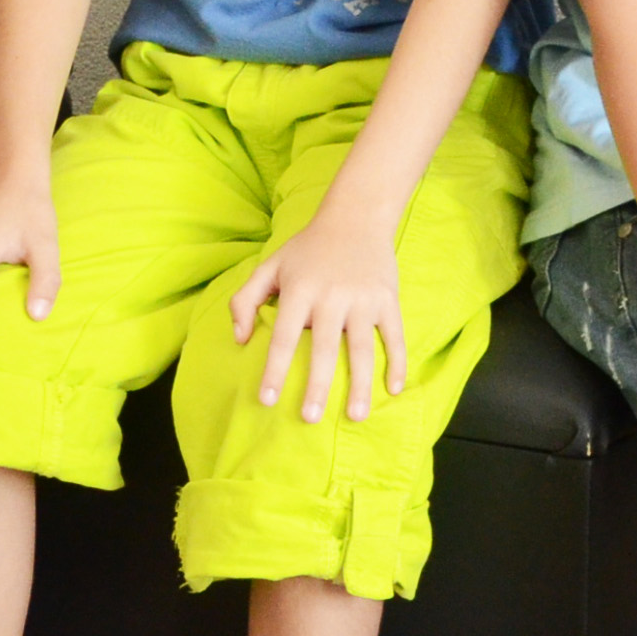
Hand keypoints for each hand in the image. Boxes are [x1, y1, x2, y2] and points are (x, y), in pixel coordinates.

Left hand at [229, 205, 407, 422]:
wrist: (356, 217)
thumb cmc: (307, 248)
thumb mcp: (270, 266)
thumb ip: (246, 300)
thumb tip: (239, 339)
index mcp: (300, 290)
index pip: (284, 337)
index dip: (274, 369)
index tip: (266, 399)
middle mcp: (331, 296)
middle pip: (323, 349)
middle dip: (317, 386)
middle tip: (310, 418)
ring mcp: (363, 299)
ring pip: (361, 349)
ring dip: (360, 384)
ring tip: (356, 416)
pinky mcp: (388, 299)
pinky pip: (394, 336)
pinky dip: (397, 363)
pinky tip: (394, 390)